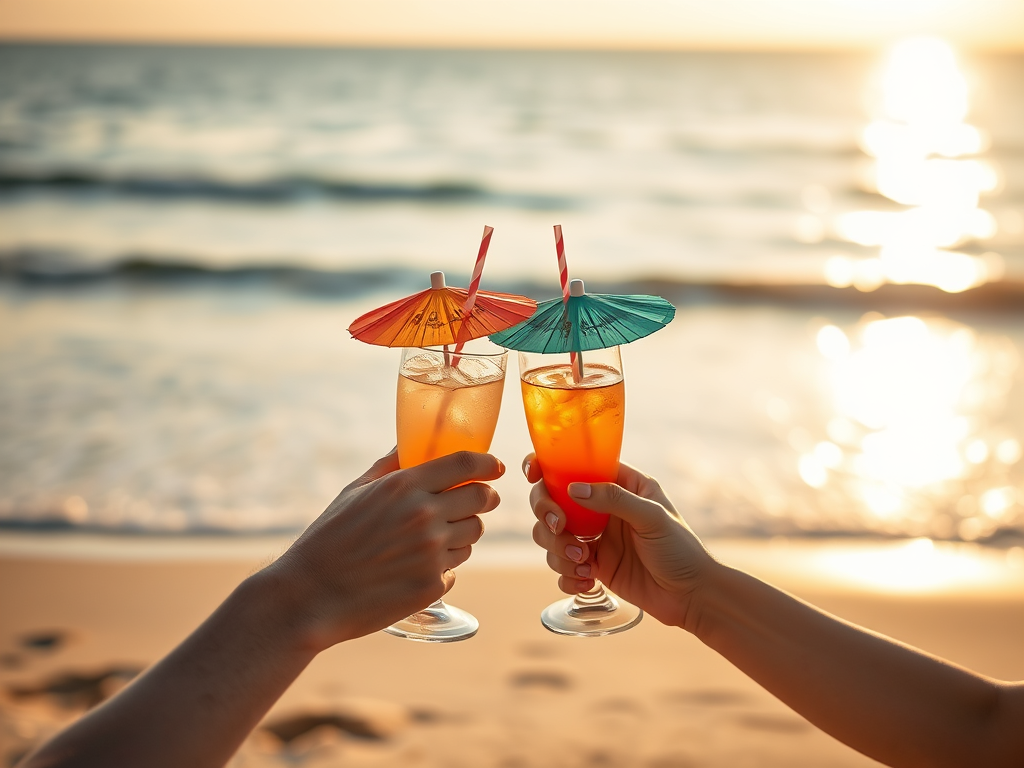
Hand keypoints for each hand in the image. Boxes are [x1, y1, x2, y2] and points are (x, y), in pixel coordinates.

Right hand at [269, 449, 504, 649]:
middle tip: (478, 501)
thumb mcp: (355, 492)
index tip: (495, 466)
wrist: (311, 596)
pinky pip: (456, 568)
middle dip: (484, 497)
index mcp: (404, 487)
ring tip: (436, 538)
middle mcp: (424, 516)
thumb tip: (409, 444)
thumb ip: (389, 465)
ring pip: (473, 534)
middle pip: (481, 499)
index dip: (487, 463)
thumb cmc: (329, 539)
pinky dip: (444, 566)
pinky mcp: (433, 585)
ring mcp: (432, 552)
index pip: (465, 465)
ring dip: (464, 533)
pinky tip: (416, 567)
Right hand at [525, 453, 712, 629]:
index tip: (533, 475)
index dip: (548, 466)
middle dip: (546, 514)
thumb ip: (614, 499)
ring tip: (585, 564)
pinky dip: (567, 576)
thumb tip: (573, 490)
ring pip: (550, 536)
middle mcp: (601, 508)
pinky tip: (588, 583)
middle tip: (559, 527)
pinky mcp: (592, 567)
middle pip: (551, 500)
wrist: (691, 597)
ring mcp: (594, 538)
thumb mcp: (653, 517)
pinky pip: (561, 568)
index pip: (577, 465)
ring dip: (558, 551)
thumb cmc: (681, 549)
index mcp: (619, 485)